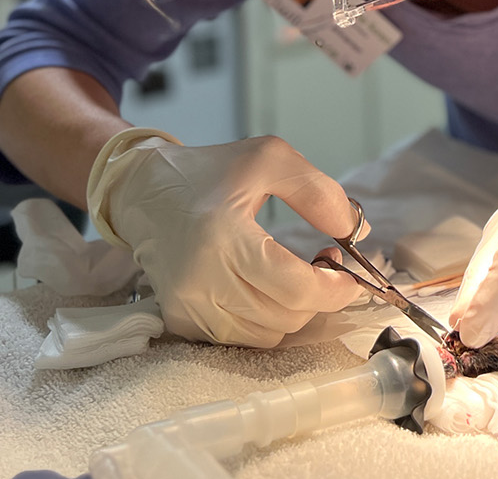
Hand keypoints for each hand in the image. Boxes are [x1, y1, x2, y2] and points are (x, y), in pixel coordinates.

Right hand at [87, 128, 365, 346]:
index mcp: (223, 235)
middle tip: (323, 263)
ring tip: (293, 273)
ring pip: (268, 335)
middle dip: (318, 296)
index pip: (296, 288)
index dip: (335, 289)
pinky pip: (242, 339)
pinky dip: (265, 321)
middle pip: (286, 317)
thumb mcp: (269, 158)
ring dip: (294, 311)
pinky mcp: (180, 321)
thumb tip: (356, 232)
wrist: (141, 192)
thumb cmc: (209, 172)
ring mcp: (187, 305)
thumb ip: (318, 192)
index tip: (351, 275)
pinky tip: (265, 289)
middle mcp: (201, 279)